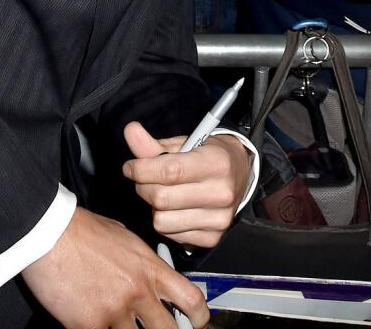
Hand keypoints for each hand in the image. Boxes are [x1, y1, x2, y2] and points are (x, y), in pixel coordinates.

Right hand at [21, 207, 209, 328]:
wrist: (49, 234)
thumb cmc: (83, 231)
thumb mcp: (126, 240)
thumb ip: (142, 263)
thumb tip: (150, 276)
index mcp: (150, 268)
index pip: (191, 299)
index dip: (200, 317)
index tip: (197, 322)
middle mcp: (137, 292)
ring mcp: (113, 311)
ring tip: (118, 320)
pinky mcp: (87, 324)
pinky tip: (94, 322)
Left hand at [123, 122, 249, 247]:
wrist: (240, 175)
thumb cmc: (209, 156)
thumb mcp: (185, 144)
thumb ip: (154, 144)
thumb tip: (131, 131)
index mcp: (217, 163)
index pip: (169, 171)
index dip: (141, 169)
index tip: (131, 167)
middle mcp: (221, 193)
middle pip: (161, 198)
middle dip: (144, 187)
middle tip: (146, 180)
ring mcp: (219, 219)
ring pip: (161, 221)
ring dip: (154, 208)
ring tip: (164, 194)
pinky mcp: (212, 238)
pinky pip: (170, 235)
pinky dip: (166, 222)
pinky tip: (175, 209)